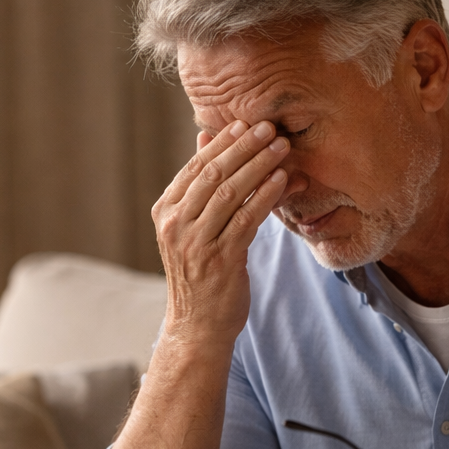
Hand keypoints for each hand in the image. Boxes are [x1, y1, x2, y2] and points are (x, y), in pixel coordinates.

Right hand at [152, 121, 289, 350]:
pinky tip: (283, 179)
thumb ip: (199, 185)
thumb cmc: (200, 274)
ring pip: (230, 193)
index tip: (246, 123)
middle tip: (269, 127)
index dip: (223, 143)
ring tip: (281, 147)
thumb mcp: (191, 227)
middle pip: (213, 175)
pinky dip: (266, 196)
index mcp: (166, 211)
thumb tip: (205, 137)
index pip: (196, 167)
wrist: (198, 326)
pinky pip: (247, 218)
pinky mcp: (221, 259)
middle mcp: (176, 224)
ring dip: (259, 166)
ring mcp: (196, 242)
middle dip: (243, 147)